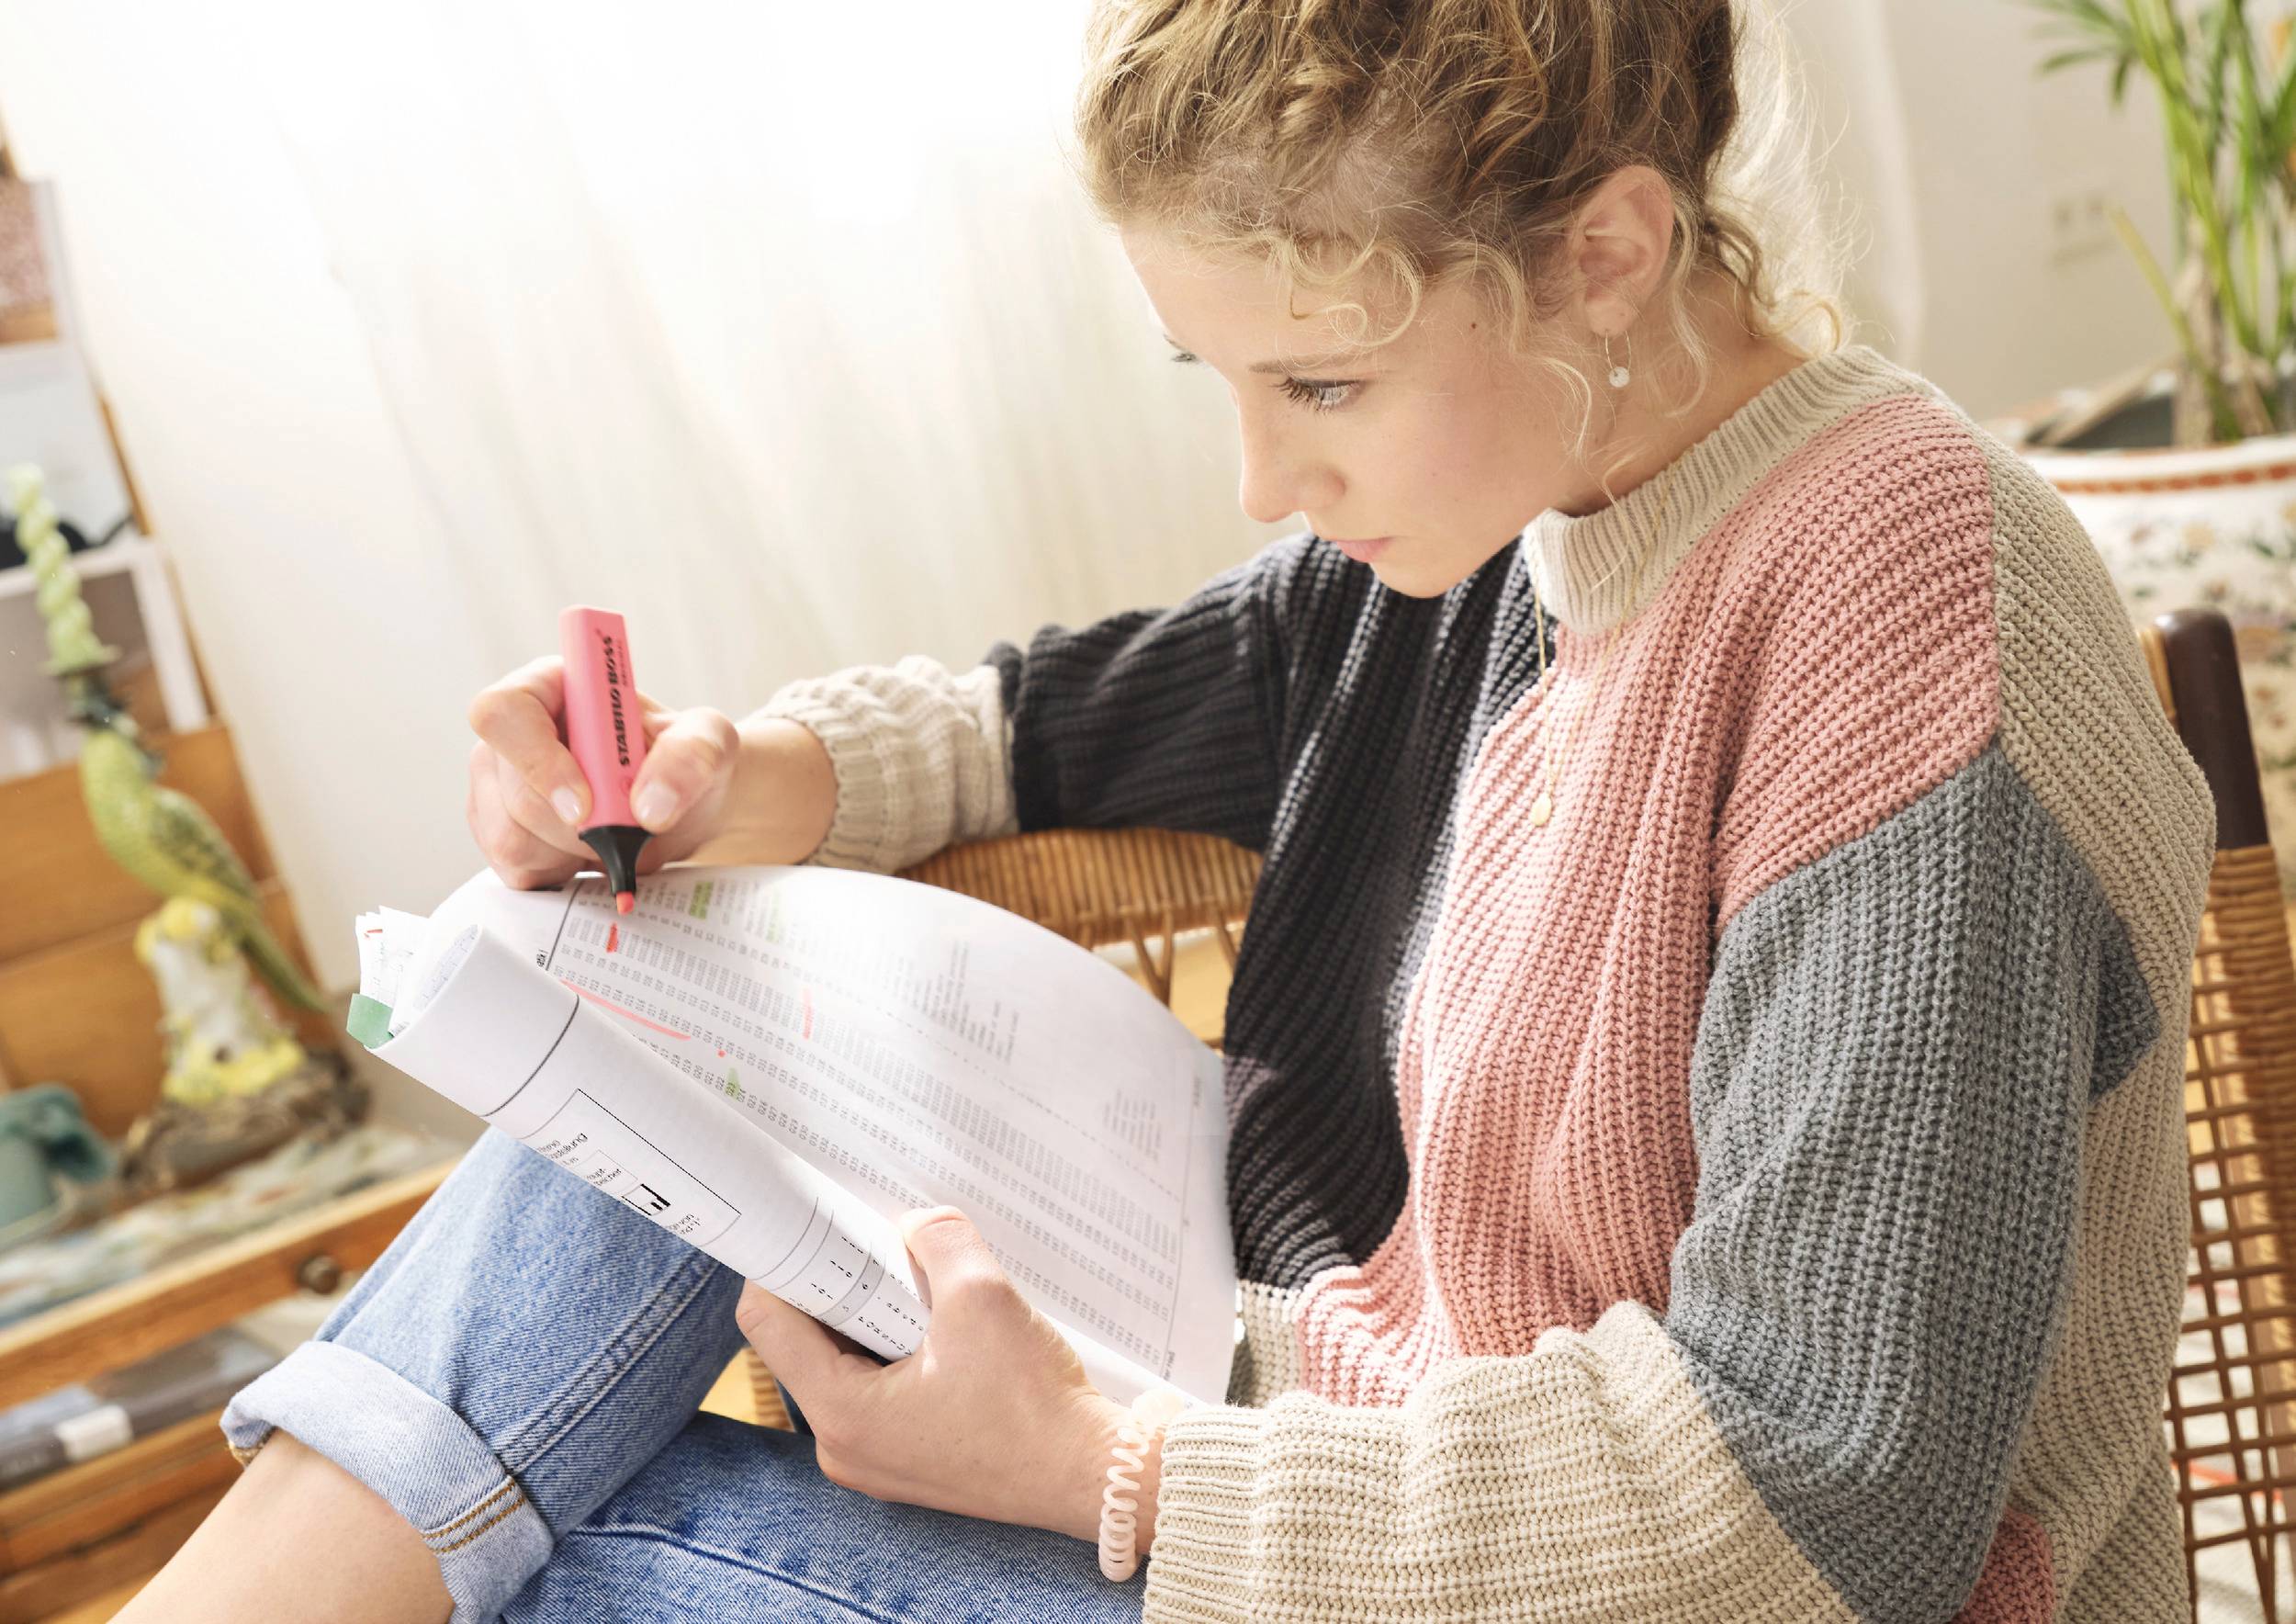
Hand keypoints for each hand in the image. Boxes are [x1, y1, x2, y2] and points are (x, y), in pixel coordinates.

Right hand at [464, 656, 741, 889]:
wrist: (679, 806)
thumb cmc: (685, 759)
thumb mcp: (709, 741)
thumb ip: (689, 757)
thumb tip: (649, 805)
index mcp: (552, 687)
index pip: (504, 712)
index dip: (537, 761)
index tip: (586, 806)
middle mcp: (514, 733)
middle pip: (517, 792)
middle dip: (583, 825)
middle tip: (630, 822)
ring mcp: (496, 785)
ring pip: (512, 838)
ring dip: (576, 851)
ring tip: (614, 833)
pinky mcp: (498, 833)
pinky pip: (515, 869)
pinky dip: (564, 872)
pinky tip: (591, 852)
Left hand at [735, 1208, 1146, 1545]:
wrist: (1091, 1475)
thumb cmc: (1036, 1406)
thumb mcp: (982, 1298)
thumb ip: (938, 1242)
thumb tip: (916, 1226)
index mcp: (842, 1415)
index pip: (768, 1323)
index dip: (784, 1263)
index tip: (810, 1227)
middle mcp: (845, 1448)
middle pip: (805, 1343)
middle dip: (839, 1287)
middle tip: (877, 1247)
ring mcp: (876, 1459)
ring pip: (845, 1364)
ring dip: (874, 1317)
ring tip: (919, 1288)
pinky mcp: (909, 1459)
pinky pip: (878, 1389)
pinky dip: (897, 1349)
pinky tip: (941, 1327)